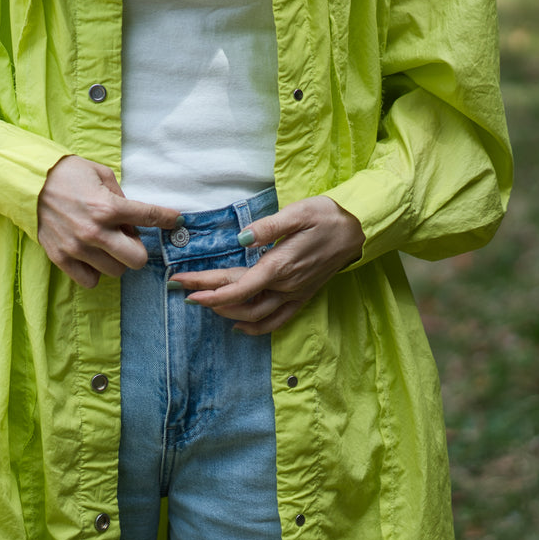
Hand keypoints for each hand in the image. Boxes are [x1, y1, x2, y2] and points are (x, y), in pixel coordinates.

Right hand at [36, 156, 182, 287]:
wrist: (28, 182)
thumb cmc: (67, 174)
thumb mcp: (101, 175)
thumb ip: (121, 197)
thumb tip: (133, 219)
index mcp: (108, 206)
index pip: (149, 217)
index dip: (168, 219)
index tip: (176, 221)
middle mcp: (95, 231)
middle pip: (137, 259)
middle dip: (138, 249)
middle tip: (127, 238)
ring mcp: (77, 247)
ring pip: (116, 271)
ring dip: (116, 259)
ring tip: (105, 245)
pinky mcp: (61, 258)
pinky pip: (90, 280)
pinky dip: (95, 271)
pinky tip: (91, 256)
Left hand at [173, 196, 364, 334]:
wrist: (358, 229)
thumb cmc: (326, 216)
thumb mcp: (298, 212)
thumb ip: (268, 227)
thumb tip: (241, 239)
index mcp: (280, 266)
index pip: (236, 286)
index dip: (208, 289)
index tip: (183, 286)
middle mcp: (285, 286)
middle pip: (239, 300)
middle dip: (208, 297)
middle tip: (180, 289)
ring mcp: (295, 294)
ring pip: (255, 315)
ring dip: (226, 312)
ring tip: (202, 302)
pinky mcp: (302, 296)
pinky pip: (276, 321)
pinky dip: (255, 326)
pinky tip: (239, 325)